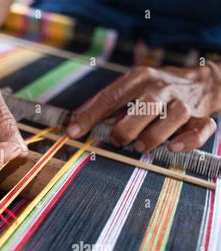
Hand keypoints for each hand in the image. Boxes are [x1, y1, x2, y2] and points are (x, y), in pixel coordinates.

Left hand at [67, 65, 219, 151]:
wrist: (200, 81)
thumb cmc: (153, 89)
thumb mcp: (128, 88)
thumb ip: (102, 105)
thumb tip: (73, 126)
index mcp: (139, 78)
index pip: (111, 96)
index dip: (90, 116)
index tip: (72, 133)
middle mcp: (162, 87)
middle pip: (146, 105)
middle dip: (127, 128)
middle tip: (117, 140)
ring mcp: (183, 102)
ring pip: (174, 117)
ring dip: (154, 136)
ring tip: (140, 146)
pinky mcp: (201, 117)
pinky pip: (201, 130)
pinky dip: (188, 141)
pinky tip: (172, 148)